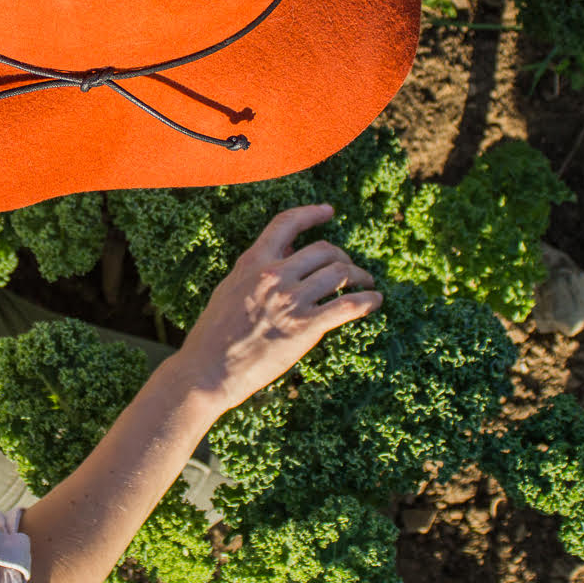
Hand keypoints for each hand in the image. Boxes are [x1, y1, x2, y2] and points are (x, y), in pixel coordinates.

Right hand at [175, 204, 380, 412]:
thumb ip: (255, 270)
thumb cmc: (214, 335)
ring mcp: (290, 301)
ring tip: (367, 283)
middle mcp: (274, 275)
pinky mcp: (305, 328)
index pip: (286, 224)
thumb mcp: (230, 289)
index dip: (311, 214)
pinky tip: (375, 300)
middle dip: (342, 256)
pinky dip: (368, 300)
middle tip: (350, 268)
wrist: (208, 370)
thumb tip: (285, 255)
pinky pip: (348, 305)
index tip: (328, 212)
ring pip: (340, 274)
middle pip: (323, 250)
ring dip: (360, 276)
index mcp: (252, 262)